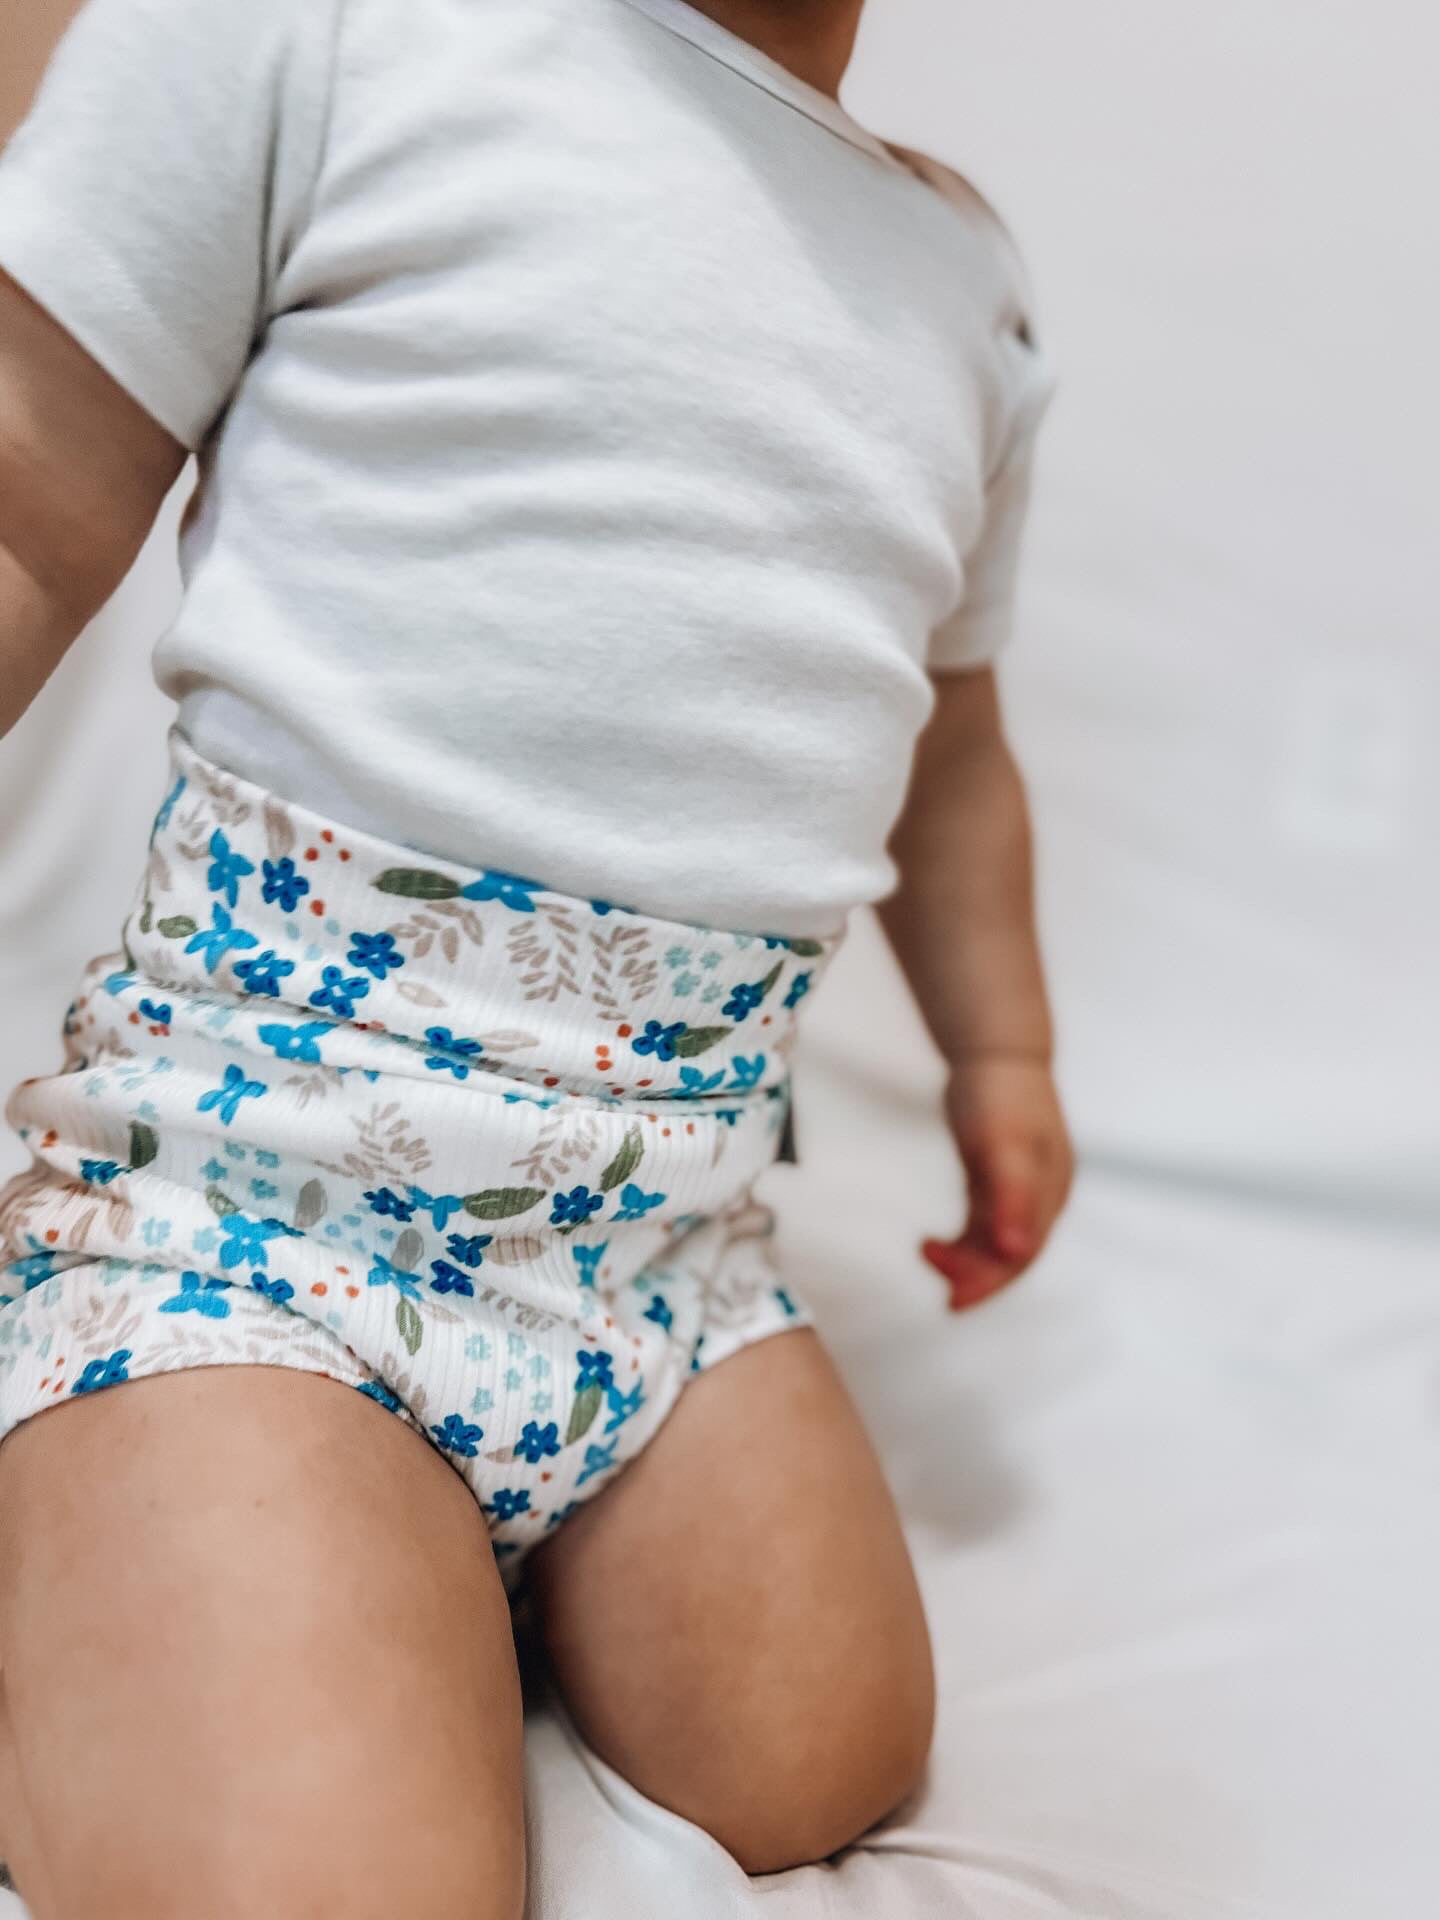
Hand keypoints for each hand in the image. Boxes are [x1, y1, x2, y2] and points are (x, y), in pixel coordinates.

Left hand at [922, 1053, 1074, 1311]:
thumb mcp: (1003, 1146)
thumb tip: (1015, 1253)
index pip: (1022, 1255)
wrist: (995, 1050)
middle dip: (976, 1277)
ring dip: (965, 1259)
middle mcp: (1040, 1197)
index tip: (952, 1302)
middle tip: (939, 1292)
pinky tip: (933, 1242)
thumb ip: (1011, 1199)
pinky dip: (961, 1240)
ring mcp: (1020, 1188)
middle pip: (1010, 1256)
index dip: (989, 1283)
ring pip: (994, 1243)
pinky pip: (982, 1225)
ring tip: (926, 1252)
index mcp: (1049, 1193)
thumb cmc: (1000, 1094)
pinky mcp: (997, 1178)